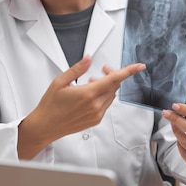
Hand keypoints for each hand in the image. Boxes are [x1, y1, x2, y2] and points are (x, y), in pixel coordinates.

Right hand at [18, 56, 145, 158]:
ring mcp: (96, 115)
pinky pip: (106, 105)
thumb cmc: (50, 105)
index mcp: (88, 94)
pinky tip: (90, 94)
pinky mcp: (95, 121)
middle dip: (112, 75)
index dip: (129, 71)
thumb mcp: (60, 82)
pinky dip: (103, 96)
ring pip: (111, 96)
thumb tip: (89, 59)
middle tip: (103, 69)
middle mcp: (95, 106)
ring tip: (91, 82)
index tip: (139, 66)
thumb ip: (77, 69)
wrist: (45, 126)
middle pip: (114, 86)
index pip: (115, 79)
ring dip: (107, 86)